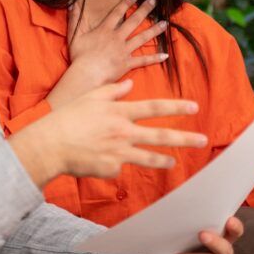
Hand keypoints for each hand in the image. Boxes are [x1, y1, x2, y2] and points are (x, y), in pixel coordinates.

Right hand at [9, 79, 207, 186]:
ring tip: (174, 161)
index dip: (176, 106)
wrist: (51, 145)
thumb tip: (130, 85)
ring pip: (149, 157)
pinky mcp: (111, 169)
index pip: (154, 107)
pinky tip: (97, 160)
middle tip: (202, 139)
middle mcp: (123, 131)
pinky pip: (118, 167)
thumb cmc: (68, 118)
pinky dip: (112, 163)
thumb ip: (112, 90)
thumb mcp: (90, 96)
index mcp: (119, 111)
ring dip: (164, 159)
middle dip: (184, 137)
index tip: (194, 107)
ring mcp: (119, 152)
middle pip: (161, 135)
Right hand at [46, 0, 168, 108]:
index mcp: (105, 30)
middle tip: (155, 1)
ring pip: (142, 38)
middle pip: (133, 21)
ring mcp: (124, 51)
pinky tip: (165, 54)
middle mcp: (117, 38)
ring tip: (165, 23)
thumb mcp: (74, 35)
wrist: (86, 75)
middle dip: (145, 10)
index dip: (127, 2)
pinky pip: (143, 60)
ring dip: (154, 30)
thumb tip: (72, 3)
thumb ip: (74, 19)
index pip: (117, 13)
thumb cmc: (79, 57)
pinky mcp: (127, 64)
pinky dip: (154, 58)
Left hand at [145, 216, 243, 253]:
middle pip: (226, 249)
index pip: (235, 231)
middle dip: (215, 242)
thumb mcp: (190, 229)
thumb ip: (194, 221)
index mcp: (224, 238)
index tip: (229, 220)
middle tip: (201, 234)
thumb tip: (183, 202)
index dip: (235, 226)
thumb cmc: (185, 242)